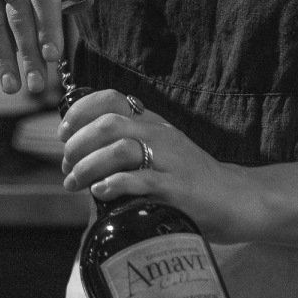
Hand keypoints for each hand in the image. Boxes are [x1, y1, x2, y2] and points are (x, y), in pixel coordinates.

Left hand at [59, 88, 257, 241]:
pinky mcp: (176, 188)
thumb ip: (128, 145)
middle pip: (108, 125)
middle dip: (77, 144)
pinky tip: (101, 192)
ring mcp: (169, 160)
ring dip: (87, 167)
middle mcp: (159, 135)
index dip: (80, 111)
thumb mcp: (161, 149)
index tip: (63, 132)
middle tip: (66, 166)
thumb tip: (81, 155)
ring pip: (119, 149)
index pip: (111, 99)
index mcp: (152, 123)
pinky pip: (140, 180)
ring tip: (75, 184)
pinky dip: (114, 184)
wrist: (234, 198)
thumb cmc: (190, 177)